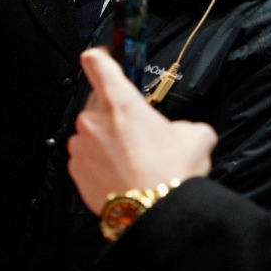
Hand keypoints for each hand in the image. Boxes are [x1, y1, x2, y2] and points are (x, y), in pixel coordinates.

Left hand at [69, 48, 215, 209]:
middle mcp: (93, 120)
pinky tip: (119, 171)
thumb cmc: (172, 174)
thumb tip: (179, 131)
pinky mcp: (74, 168)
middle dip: (114, 109)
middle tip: (137, 127)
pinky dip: (98, 158)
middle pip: (97, 101)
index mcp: (121, 104)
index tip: (105, 56)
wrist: (151, 214)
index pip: (98, 64)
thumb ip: (183, 126)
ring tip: (132, 156)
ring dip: (106, 136)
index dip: (101, 56)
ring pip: (91, 130)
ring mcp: (80, 145)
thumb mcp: (196, 138)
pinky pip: (85, 154)